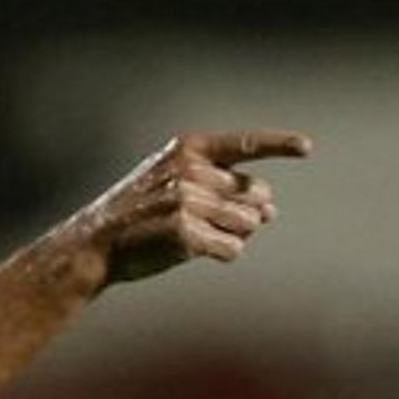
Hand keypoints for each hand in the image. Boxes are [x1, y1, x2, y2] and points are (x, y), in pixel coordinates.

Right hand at [70, 130, 312, 286]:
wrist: (92, 246)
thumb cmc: (139, 216)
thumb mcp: (174, 184)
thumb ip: (225, 189)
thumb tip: (271, 211)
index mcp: (188, 150)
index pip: (244, 144)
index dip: (279, 145)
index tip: (306, 148)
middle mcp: (190, 171)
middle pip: (255, 194)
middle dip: (244, 212)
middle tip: (209, 222)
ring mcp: (187, 201)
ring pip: (249, 223)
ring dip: (232, 235)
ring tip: (196, 236)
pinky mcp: (185, 232)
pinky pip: (234, 248)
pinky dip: (223, 253)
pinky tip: (194, 251)